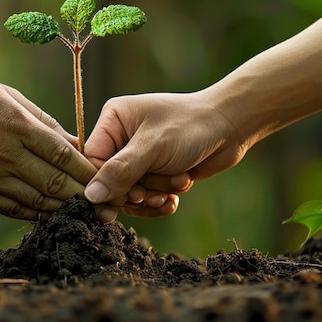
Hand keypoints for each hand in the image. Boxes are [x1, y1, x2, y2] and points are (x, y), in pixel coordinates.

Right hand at [0, 68, 99, 220]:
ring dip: (63, 209)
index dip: (89, 171)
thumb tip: (71, 142)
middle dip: (84, 195)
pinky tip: (49, 213)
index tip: (106, 178)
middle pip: (56, 184)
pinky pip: (11, 209)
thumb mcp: (4, 94)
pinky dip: (35, 213)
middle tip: (104, 204)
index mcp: (17, 125)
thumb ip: (40, 120)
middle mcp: (6, 155)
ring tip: (82, 212)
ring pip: (37, 202)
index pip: (64, 156)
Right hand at [84, 91, 247, 213]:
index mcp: (113, 120)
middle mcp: (121, 138)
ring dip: (153, 194)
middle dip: (136, 191)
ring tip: (176, 184)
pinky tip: (175, 198)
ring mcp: (137, 157)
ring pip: (129, 193)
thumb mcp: (153, 147)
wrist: (231, 127)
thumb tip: (89, 196)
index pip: (92, 161)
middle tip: (152, 193)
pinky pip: (145, 199)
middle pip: (110, 182)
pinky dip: (160, 201)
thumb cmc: (190, 126)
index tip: (125, 197)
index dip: (105, 184)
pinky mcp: (153, 173)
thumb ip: (120, 172)